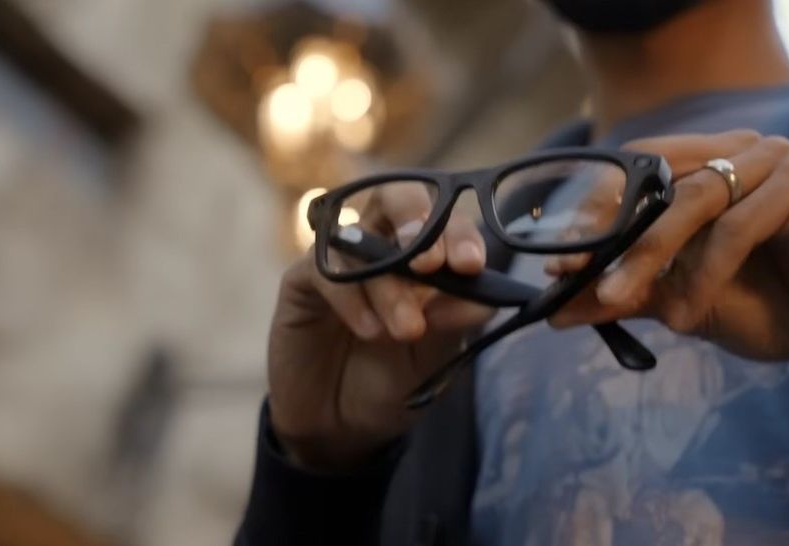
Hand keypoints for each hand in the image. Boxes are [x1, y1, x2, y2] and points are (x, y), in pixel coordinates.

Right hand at [268, 184, 493, 470]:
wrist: (338, 427)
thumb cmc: (390, 381)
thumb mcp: (432, 356)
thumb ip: (453, 323)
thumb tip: (486, 298)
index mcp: (421, 255)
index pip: (445, 220)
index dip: (459, 233)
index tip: (471, 264)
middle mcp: (380, 245)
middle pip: (396, 196)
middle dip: (418, 220)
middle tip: (431, 264)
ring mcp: (340, 260)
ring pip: (362, 241)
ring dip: (390, 285)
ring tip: (405, 330)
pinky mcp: (301, 281)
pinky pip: (325, 271)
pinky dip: (351, 298)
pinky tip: (369, 331)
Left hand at [546, 130, 788, 363]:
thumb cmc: (758, 305)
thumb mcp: (676, 299)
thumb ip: (623, 293)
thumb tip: (556, 307)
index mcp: (705, 163)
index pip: (634, 168)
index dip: (592, 209)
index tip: (558, 260)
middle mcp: (737, 151)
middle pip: (655, 181)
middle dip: (610, 234)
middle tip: (575, 278)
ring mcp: (774, 161)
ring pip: (690, 201)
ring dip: (648, 257)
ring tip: (622, 301)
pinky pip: (736, 226)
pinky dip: (703, 272)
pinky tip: (687, 315)